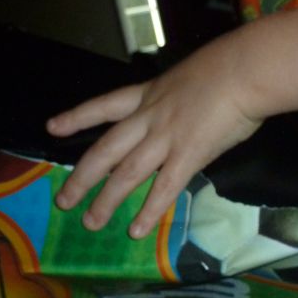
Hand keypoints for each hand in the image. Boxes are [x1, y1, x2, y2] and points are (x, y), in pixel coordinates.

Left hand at [47, 34, 262, 237]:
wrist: (244, 70)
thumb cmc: (228, 67)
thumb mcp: (189, 76)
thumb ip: (178, 99)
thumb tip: (182, 115)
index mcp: (148, 94)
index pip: (104, 106)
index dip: (77, 118)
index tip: (52, 128)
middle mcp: (148, 118)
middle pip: (105, 150)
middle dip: (82, 177)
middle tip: (64, 201)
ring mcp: (165, 138)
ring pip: (126, 173)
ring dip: (106, 201)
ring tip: (90, 223)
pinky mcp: (188, 155)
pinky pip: (164, 188)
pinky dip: (148, 211)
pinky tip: (136, 230)